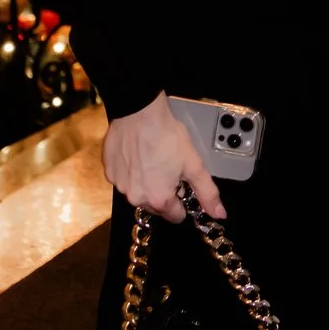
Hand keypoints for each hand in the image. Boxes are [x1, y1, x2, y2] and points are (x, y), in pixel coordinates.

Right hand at [101, 91, 224, 221]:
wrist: (140, 113)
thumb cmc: (165, 136)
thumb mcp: (194, 165)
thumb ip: (207, 193)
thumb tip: (219, 213)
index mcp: (159, 199)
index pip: (175, 216)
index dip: (183, 202)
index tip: (182, 187)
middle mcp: (136, 197)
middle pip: (156, 206)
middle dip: (163, 192)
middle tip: (168, 169)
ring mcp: (120, 185)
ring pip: (138, 192)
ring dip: (146, 182)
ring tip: (153, 159)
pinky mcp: (109, 172)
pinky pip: (123, 179)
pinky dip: (130, 172)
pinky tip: (138, 156)